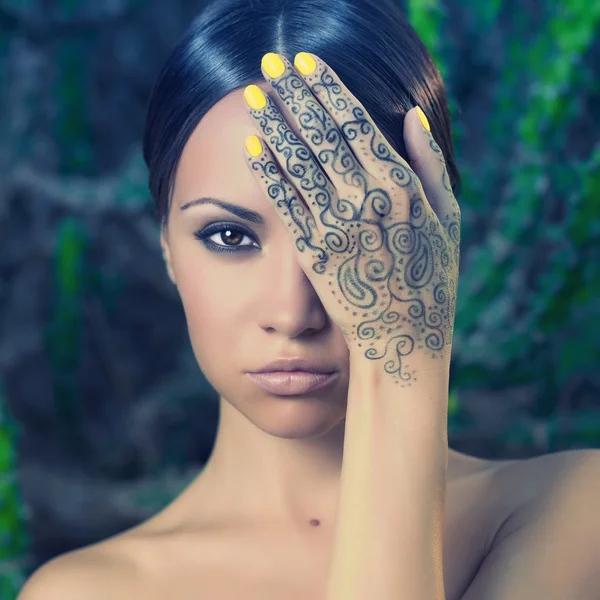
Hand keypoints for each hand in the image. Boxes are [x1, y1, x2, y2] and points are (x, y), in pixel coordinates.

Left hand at [243, 52, 459, 383]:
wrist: (403, 340)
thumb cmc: (429, 281)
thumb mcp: (448, 220)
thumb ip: (430, 166)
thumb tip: (411, 116)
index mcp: (402, 186)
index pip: (357, 123)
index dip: (329, 90)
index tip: (307, 65)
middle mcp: (367, 199)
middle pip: (322, 134)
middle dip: (293, 95)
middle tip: (269, 66)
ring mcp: (336, 226)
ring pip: (299, 163)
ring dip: (273, 124)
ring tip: (252, 96)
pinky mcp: (312, 252)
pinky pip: (286, 204)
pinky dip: (267, 173)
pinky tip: (252, 147)